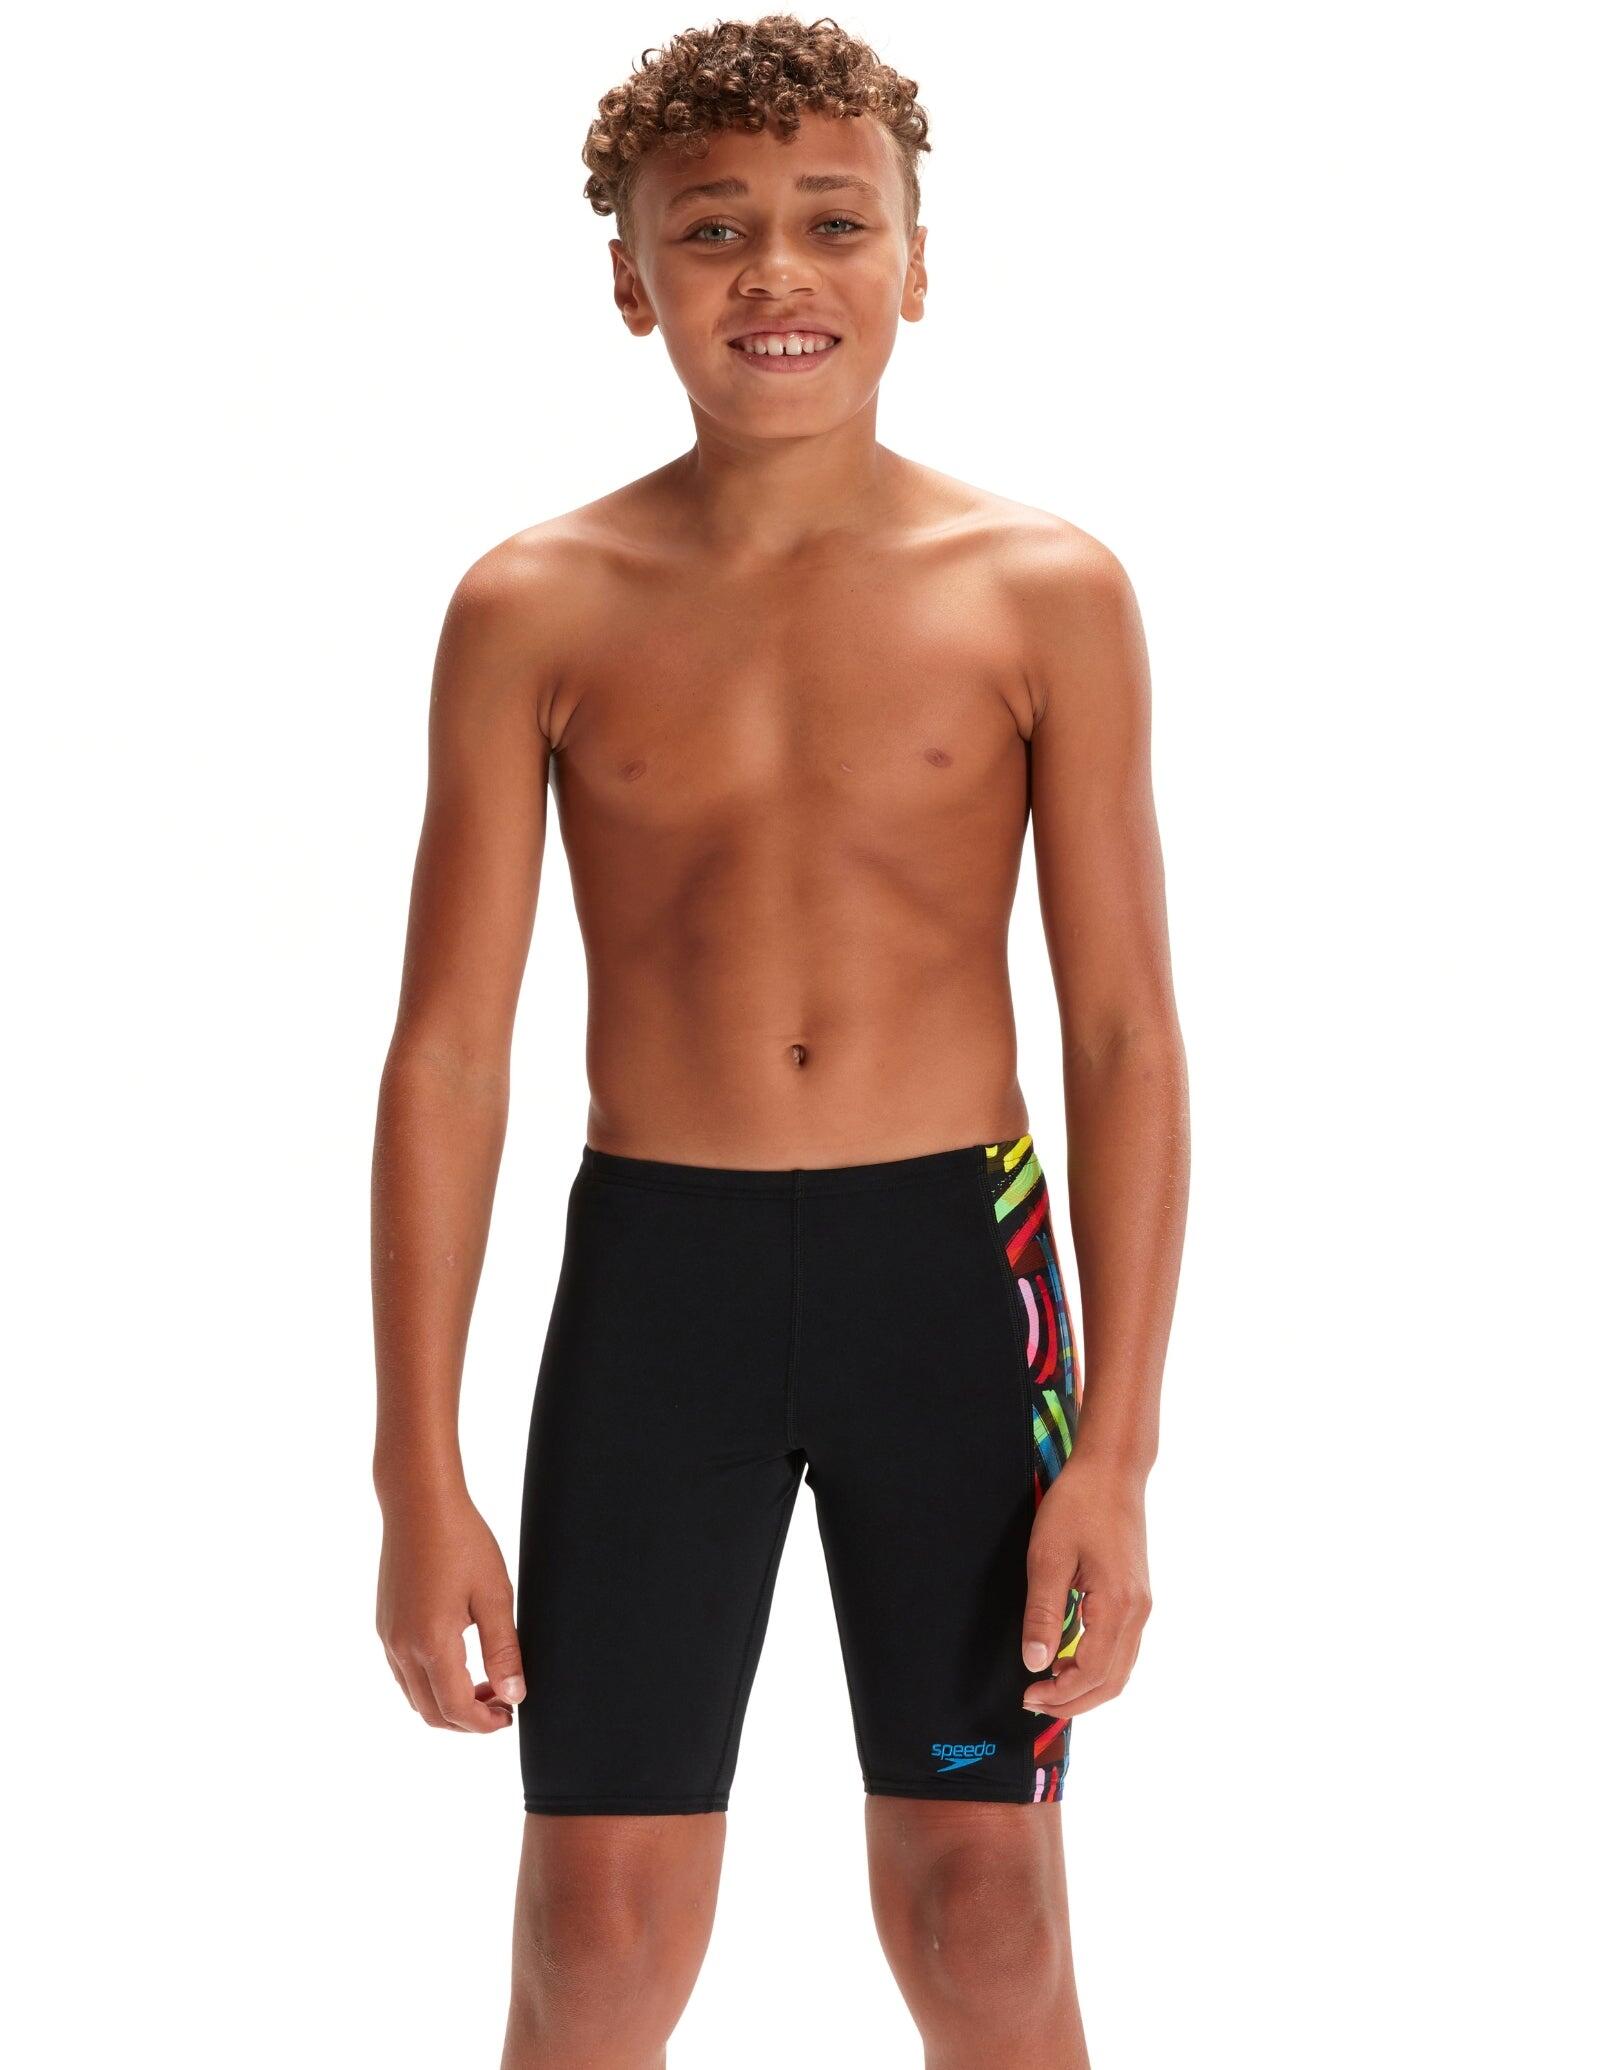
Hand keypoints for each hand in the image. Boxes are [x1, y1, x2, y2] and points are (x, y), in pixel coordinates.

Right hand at [376, 1492, 525, 1731]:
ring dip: (447, 1703)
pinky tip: (458, 1661)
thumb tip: (514, 1695)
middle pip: (431, 1713)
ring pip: (414, 1697)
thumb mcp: (494, 1595)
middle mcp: (402, 1647)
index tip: (510, 1716)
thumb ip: (504, 1650)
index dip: (485, 1724)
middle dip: (467, 1720)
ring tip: (485, 1683)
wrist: (419, 1503)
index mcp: (431, 1642)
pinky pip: (403, 1673)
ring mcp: (388, 1636)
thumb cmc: (461, 1540)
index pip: (456, 1709)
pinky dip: (430, 1684)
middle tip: (502, 1704)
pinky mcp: (384, 1623)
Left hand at [1020, 1453, 1151, 1717]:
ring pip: (1120, 1669)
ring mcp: (1141, 1605)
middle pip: (1112, 1681)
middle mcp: (1137, 1611)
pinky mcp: (1137, 1597)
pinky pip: (1122, 1648)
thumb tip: (1035, 1663)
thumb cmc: (1078, 1505)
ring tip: (1047, 1684)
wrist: (1112, 1471)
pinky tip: (1068, 1658)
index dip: (1060, 1694)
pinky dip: (1097, 1665)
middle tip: (1034, 1701)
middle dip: (1073, 1701)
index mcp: (1117, 1604)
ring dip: (1086, 1686)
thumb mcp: (1047, 1557)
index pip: (1092, 1673)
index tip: (1028, 1696)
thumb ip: (1043, 1614)